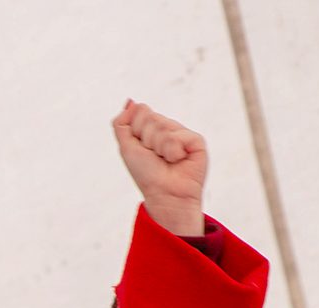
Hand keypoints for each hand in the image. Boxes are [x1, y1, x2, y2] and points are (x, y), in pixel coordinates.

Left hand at [113, 99, 206, 235]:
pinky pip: (178, 135)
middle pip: (150, 117)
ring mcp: (182, 134)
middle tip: (153, 155)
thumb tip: (130, 102)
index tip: (140, 148)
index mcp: (152, 129)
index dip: (135, 131)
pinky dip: (172, 151)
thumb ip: (122, 123)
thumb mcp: (126, 148)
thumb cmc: (146, 174)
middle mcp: (168, 129)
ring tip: (165, 160)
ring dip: (158, 147)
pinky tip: (178, 160)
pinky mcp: (196, 140)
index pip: (140, 111)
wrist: (164, 193)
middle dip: (146, 139)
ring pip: (163, 126)